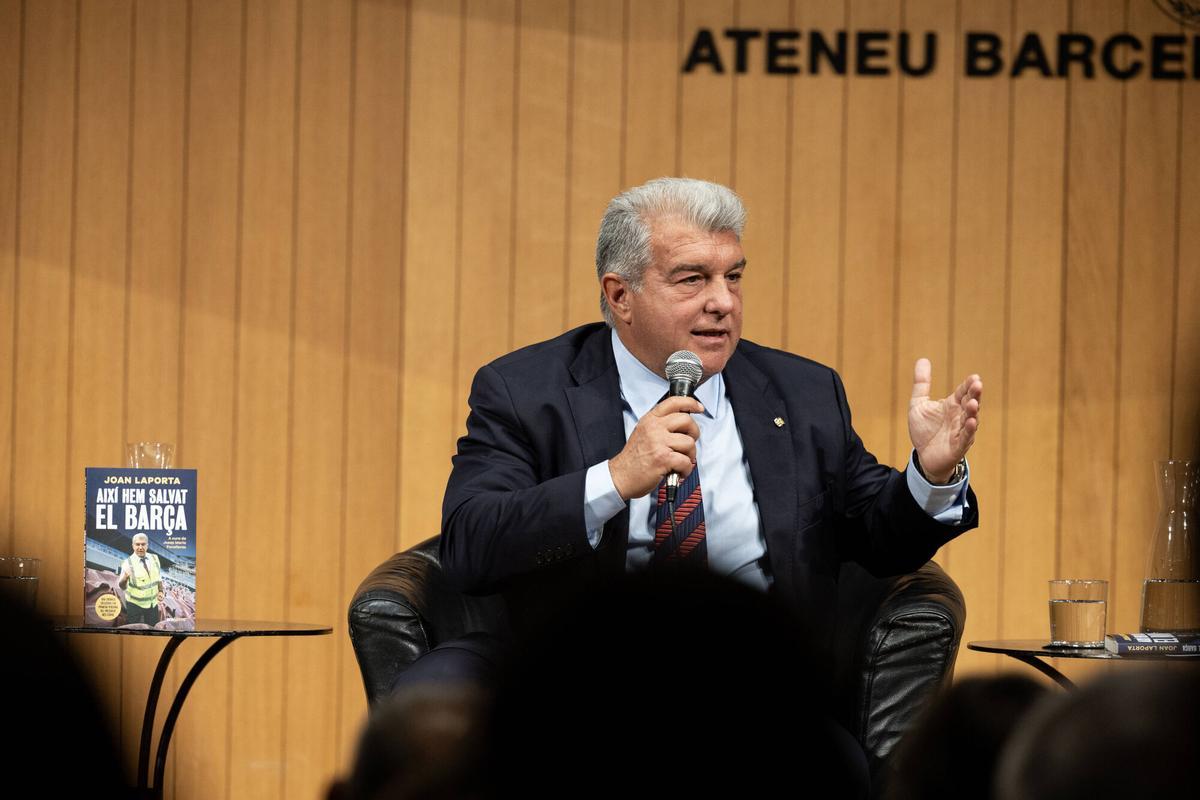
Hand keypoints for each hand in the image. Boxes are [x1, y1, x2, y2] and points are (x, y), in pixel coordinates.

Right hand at [608, 395, 702, 499]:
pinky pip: (686, 461)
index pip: (674, 402)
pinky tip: (679, 472)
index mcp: (650, 420)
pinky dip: (686, 470)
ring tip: (682, 462)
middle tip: (688, 444)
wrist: (621, 477)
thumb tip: (683, 423)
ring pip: (689, 442)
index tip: (698, 408)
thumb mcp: (643, 433)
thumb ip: (660, 425)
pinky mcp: (662, 458)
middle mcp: (654, 428)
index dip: (690, 403)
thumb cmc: (633, 459)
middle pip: (687, 420)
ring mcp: (658, 442)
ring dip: (690, 455)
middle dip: (694, 433)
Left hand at [908, 358, 981, 482]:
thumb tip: (923, 359)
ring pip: (970, 419)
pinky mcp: (958, 446)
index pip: (963, 392)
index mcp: (952, 405)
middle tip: (977, 384)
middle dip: (974, 394)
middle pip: (970, 403)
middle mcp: (959, 416)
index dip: (968, 385)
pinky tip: (971, 422)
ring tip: (973, 402)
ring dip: (973, 411)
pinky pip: (965, 437)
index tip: (974, 377)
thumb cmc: (925, 430)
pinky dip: (969, 430)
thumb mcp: (918, 404)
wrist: (923, 456)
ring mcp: (961, 431)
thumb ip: (921, 383)